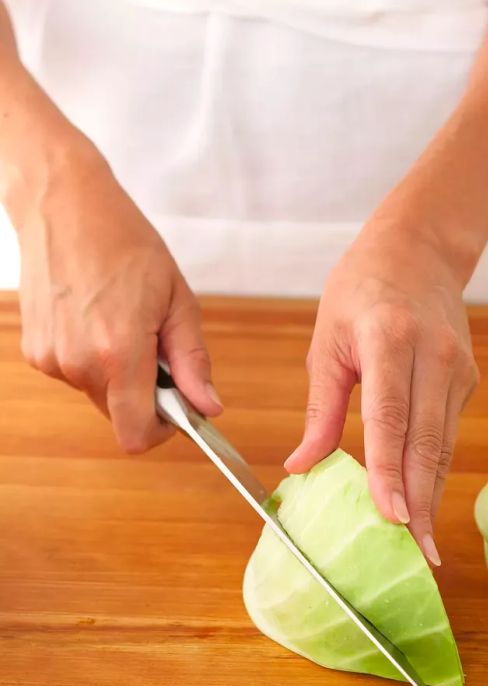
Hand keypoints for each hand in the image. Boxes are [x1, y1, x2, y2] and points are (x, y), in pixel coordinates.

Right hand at [14, 148, 221, 451]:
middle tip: (157, 347)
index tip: (178, 408)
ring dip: (121, 374)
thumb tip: (208, 407)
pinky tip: (100, 319)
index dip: (162, 430)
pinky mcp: (36, 351)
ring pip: (100, 394)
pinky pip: (78, 374)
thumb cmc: (126, 245)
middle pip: (120, 414)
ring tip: (126, 323)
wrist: (64, 206)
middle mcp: (77, 364)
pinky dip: (96, 359)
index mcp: (118, 353)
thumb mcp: (177, 301)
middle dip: (146, 394)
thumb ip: (192, 362)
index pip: (136, 434)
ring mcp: (51, 359)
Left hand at [285, 220, 478, 564]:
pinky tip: (422, 493)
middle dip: (421, 501)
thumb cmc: (360, 289)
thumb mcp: (328, 341)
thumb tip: (302, 466)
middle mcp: (434, 354)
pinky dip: (434, 465)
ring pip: (444, 442)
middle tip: (416, 552)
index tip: (392, 519)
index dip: (390, 471)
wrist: (419, 251)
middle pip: (427, 441)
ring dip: (432, 491)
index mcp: (389, 338)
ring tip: (421, 539)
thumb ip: (321, 408)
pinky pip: (448, 429)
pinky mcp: (468, 376)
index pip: (389, 417)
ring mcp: (458, 366)